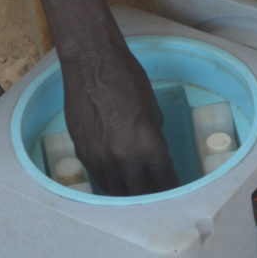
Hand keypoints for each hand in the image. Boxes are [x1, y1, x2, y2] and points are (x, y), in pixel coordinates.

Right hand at [36, 0, 177, 194]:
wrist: (91, 63)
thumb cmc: (126, 78)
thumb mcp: (153, 109)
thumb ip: (153, 137)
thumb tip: (152, 154)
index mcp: (148, 146)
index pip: (165, 181)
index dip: (171, 187)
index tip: (174, 187)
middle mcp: (123, 158)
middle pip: (140, 193)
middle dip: (150, 194)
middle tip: (155, 191)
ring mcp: (99, 158)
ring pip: (116, 190)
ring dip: (127, 191)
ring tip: (135, 187)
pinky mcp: (82, 152)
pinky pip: (97, 176)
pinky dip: (108, 178)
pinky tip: (114, 174)